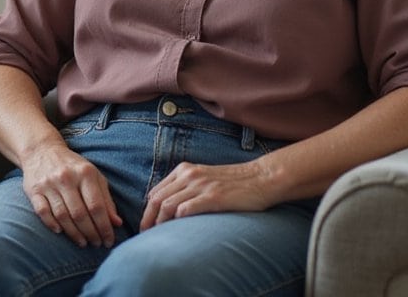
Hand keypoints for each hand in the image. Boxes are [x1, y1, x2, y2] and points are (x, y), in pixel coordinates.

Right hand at [19, 140, 121, 247]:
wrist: (42, 150)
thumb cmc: (73, 167)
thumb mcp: (94, 176)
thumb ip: (106, 199)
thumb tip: (117, 223)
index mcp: (85, 173)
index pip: (97, 206)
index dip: (104, 227)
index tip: (109, 241)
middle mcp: (66, 178)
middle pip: (80, 214)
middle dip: (91, 233)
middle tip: (96, 244)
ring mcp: (48, 184)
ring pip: (62, 216)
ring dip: (74, 234)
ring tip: (83, 242)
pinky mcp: (33, 190)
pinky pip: (42, 212)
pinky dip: (52, 224)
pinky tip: (60, 232)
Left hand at [139, 160, 275, 231]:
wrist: (262, 178)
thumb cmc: (234, 182)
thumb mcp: (205, 178)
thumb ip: (187, 187)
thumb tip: (169, 207)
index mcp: (184, 170)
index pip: (156, 191)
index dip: (147, 210)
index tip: (146, 224)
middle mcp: (189, 175)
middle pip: (157, 199)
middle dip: (148, 219)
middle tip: (145, 234)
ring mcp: (201, 186)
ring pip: (167, 205)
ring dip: (159, 223)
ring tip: (157, 236)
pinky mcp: (213, 197)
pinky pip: (185, 209)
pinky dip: (176, 221)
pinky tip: (176, 230)